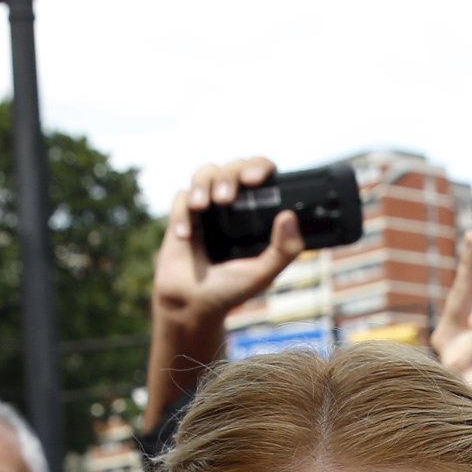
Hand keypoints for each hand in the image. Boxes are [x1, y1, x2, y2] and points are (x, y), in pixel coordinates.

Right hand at [151, 157, 305, 331]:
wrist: (191, 304)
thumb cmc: (230, 290)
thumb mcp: (263, 274)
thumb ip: (283, 251)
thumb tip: (289, 217)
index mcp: (257, 214)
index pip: (262, 175)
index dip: (259, 167)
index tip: (255, 180)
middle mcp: (233, 205)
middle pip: (233, 166)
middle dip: (230, 175)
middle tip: (226, 198)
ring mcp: (208, 208)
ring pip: (206, 172)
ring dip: (204, 184)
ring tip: (203, 206)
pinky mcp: (183, 215)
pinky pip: (182, 197)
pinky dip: (183, 212)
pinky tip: (186, 236)